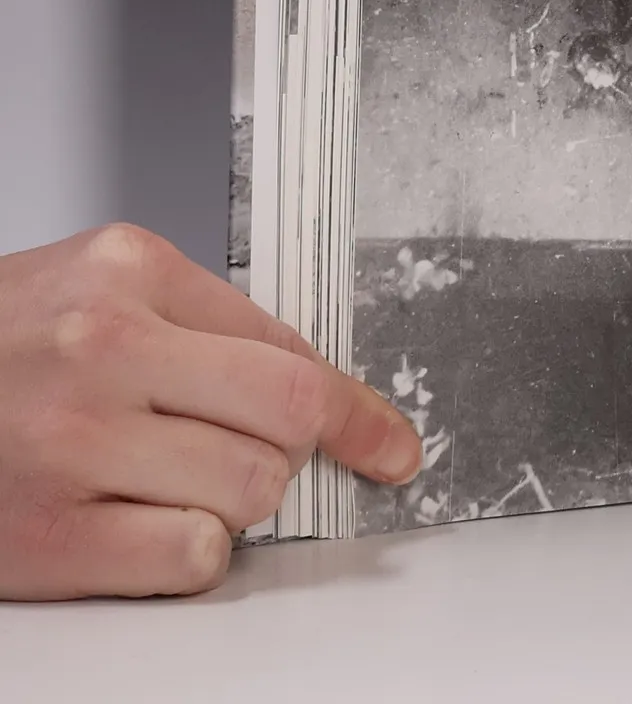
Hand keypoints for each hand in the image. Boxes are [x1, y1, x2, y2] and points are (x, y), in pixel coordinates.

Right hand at [0, 224, 421, 599]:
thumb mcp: (96, 290)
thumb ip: (203, 325)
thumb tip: (319, 390)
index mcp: (129, 271)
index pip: (294, 345)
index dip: (355, 405)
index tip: (389, 441)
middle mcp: (103, 347)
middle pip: (290, 414)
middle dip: (296, 447)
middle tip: (260, 454)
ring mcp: (73, 442)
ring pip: (252, 489)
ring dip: (236, 499)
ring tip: (168, 477)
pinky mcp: (48, 533)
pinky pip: (194, 554)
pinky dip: (191, 550)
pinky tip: (142, 521)